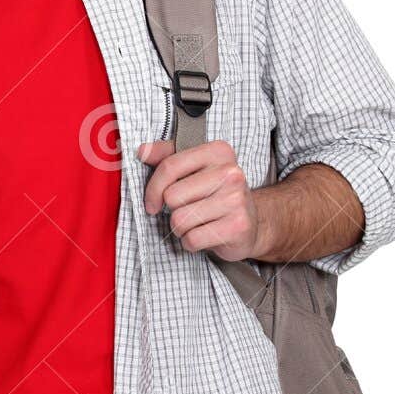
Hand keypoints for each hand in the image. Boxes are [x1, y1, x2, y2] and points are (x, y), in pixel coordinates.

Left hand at [138, 139, 265, 260]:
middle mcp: (231, 173)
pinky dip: (191, 242)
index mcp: (219, 152)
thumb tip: (142, 151)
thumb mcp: (193, 169)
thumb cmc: (215, 194)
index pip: (169, 166)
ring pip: (180, 219)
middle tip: (187, 210)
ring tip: (196, 223)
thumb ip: (166, 156)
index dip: (153, 188)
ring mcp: (237, 200)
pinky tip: (204, 234)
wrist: (252, 224)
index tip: (152, 201)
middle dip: (172, 210)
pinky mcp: (238, 227)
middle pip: (172, 195)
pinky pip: (192, 238)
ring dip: (181, 227)